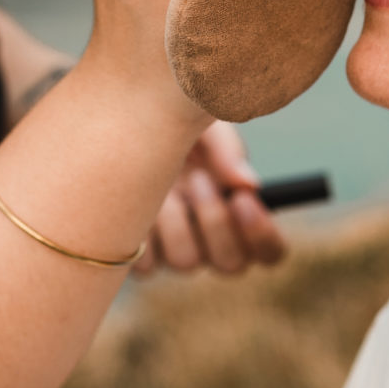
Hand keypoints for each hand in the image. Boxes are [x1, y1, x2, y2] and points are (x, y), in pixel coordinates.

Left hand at [135, 120, 287, 275]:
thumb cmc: (170, 123)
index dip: (263, 235)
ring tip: (163, 181)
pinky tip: (134, 196)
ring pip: (186, 261)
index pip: (270, 251)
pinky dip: (142, 228)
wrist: (118, 127)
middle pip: (231, 264)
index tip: (243, 199)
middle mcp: (209, 240)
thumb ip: (228, 151)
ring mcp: (172, 251)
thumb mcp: (203, 125)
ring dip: (176, 219)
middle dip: (215, 220)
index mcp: (237, 215)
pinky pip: (146, 262)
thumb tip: (249, 185)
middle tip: (199, 178)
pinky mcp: (135, 256)